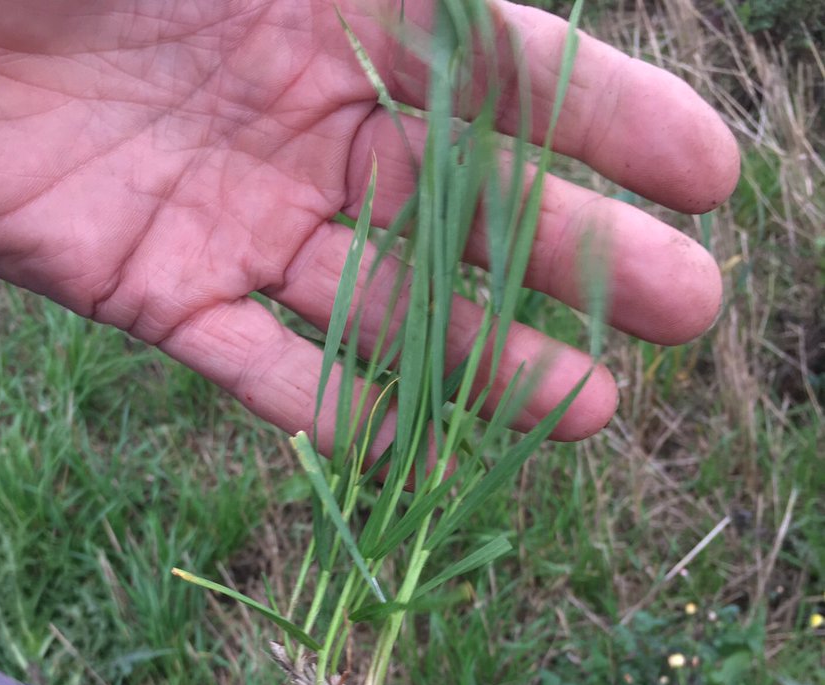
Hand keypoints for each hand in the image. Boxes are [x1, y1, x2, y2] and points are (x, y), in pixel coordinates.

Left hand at [0, 1, 737, 445]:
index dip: (610, 122)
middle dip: (578, 259)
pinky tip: (416, 457)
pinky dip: (333, 412)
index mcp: (333, 0)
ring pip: (385, 307)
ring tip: (589, 412)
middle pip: (467, 206)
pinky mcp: (156, 293)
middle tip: (686, 312)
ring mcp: (234, 215)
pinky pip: (261, 367)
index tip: (709, 177)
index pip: (503, 69)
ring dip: (484, 363)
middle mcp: (300, 116)